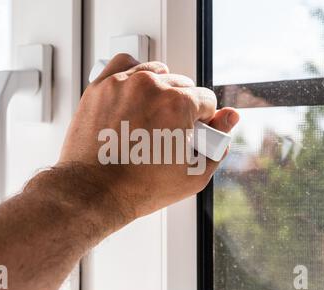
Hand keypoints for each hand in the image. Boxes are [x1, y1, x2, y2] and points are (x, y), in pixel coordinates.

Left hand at [57, 53, 238, 221]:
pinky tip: (134, 94)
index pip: (206, 100)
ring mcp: (123, 83)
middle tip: (168, 132)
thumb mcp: (194, 175)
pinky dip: (133, 74)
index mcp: (178, 103)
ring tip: (150, 116)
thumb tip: (230, 118)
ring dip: (160, 89)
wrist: (93, 192)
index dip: (203, 120)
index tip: (189, 134)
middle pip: (183, 86)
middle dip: (182, 107)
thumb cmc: (139, 187)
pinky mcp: (101, 86)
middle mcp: (151, 86)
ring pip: (156, 73)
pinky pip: (125, 64)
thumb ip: (220, 143)